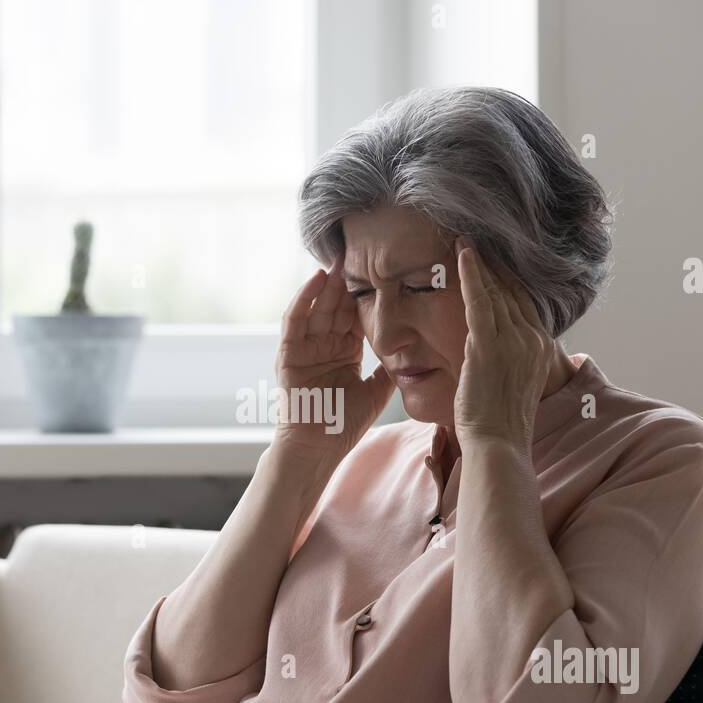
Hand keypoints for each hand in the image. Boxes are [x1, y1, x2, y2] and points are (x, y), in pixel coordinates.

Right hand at [271, 251, 394, 462]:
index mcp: (344, 352)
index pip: (357, 316)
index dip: (368, 295)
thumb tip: (414, 354)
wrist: (318, 449)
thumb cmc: (343, 426)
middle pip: (337, 307)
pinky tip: (316, 280)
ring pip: (317, 308)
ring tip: (339, 259)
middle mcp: (324, 346)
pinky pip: (294, 321)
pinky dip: (303, 300)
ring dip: (326, 284)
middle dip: (347, 281)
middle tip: (360, 252)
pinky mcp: (288, 355)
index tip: (384, 271)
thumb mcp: (376, 392)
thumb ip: (388, 371)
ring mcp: (304, 349)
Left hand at [453, 238, 550, 448]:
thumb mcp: (517, 387)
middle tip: (476, 238)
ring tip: (463, 240)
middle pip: (511, 292)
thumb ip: (514, 362)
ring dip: (479, 263)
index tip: (495, 258)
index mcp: (540, 349)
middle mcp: (531, 340)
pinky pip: (479, 301)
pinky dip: (471, 275)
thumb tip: (502, 352)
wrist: (499, 444)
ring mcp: (512, 341)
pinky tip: (462, 255)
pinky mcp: (489, 346)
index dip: (509, 279)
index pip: (524, 303)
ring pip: (495, 292)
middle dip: (493, 265)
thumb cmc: (500, 423)